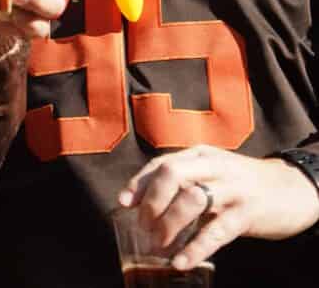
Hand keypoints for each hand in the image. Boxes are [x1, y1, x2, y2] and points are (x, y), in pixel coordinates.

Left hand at [119, 145, 318, 270]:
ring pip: (191, 200)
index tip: (123, 202)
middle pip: (171, 175)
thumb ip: (183, 179)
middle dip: (151, 201)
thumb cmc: (242, 182)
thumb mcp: (212, 171)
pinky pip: (216, 231)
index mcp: (200, 155)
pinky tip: (181, 261)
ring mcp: (232, 189)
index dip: (139, 183)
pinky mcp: (248, 213)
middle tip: (143, 226)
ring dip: (169, 224)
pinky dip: (195, 248)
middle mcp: (214, 166)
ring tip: (158, 245)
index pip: (161, 163)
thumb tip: (142, 202)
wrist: (293, 188)